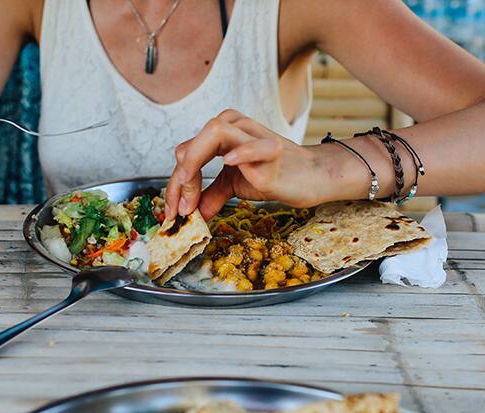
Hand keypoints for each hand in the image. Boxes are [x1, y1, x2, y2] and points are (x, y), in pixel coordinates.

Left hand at [165, 109, 331, 219]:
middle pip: (196, 140)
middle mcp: (237, 127)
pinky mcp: (273, 152)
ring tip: (190, 187)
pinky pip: (254, 146)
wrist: (311, 177)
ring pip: (216, 131)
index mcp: (224, 132)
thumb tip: (192, 213)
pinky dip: (240, 152)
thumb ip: (211, 194)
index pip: (188, 152)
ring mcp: (255, 137)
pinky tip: (228, 162)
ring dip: (196, 161)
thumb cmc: (275, 174)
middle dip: (180, 176)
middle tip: (179, 207)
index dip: (176, 184)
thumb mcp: (235, 184)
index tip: (174, 211)